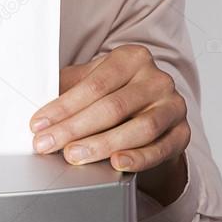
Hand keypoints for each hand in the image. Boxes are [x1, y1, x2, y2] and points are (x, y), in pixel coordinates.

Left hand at [29, 44, 189, 195]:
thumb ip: (68, 90)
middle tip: (49, 144)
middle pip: (113, 107)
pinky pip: (161, 148)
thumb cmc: (115, 97)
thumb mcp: (91, 84)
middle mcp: (157, 79)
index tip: (39, 124)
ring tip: (75, 155)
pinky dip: (139, 158)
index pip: (94, 84)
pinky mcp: (182, 133)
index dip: (63, 107)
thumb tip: (39, 111)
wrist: (152, 116)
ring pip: (139, 128)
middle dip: (75, 128)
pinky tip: (118, 163)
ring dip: (103, 144)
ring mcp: (173, 105)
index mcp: (132, 58)